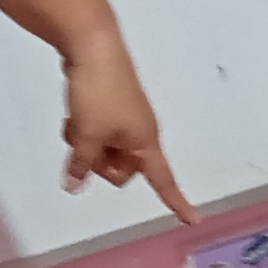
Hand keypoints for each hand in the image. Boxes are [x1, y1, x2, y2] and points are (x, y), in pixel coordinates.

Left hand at [58, 29, 192, 218]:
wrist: (93, 46)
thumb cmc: (100, 91)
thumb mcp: (87, 134)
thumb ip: (81, 165)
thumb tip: (74, 186)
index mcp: (145, 142)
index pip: (164, 181)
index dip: (177, 202)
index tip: (193, 221)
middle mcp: (140, 133)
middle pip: (122, 169)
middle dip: (99, 162)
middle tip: (83, 143)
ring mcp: (125, 119)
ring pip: (104, 150)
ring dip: (87, 144)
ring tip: (76, 124)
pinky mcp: (111, 107)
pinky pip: (98, 133)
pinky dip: (84, 130)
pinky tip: (74, 115)